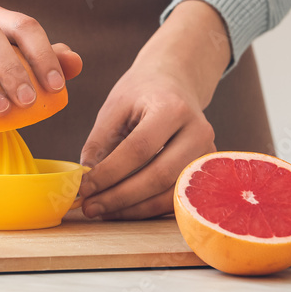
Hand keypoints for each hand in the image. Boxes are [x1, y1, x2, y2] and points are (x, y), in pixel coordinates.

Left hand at [78, 0, 229, 219]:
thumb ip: (99, 143)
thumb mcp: (115, 108)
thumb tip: (85, 182)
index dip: (109, 173)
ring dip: (134, 209)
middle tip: (91, 207)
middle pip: (159, 176)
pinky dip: (148, 208)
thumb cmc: (141, 93)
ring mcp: (206, 153)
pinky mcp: (205, 170)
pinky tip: (124, 208)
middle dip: (121, 197)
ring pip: (171, 194)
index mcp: (172, 108)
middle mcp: (197, 131)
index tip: (83, 188)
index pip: (139, 149)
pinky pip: (176, 197)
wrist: (174, 81)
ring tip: (103, 211)